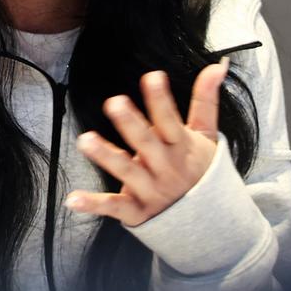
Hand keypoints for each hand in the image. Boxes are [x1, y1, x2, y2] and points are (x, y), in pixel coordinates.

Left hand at [68, 63, 228, 226]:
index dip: (161, 100)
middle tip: (114, 103)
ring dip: (106, 156)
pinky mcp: (136, 211)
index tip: (152, 77)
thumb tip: (218, 65)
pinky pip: (113, 207)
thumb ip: (206, 101)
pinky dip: (93, 205)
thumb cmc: (202, 172)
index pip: (170, 121)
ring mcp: (151, 191)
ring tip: (85, 140)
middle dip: (131, 124)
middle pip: (147, 144)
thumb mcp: (207, 137)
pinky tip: (72, 200)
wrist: (214, 225)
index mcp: (182, 147)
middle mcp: (166, 168)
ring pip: (126, 172)